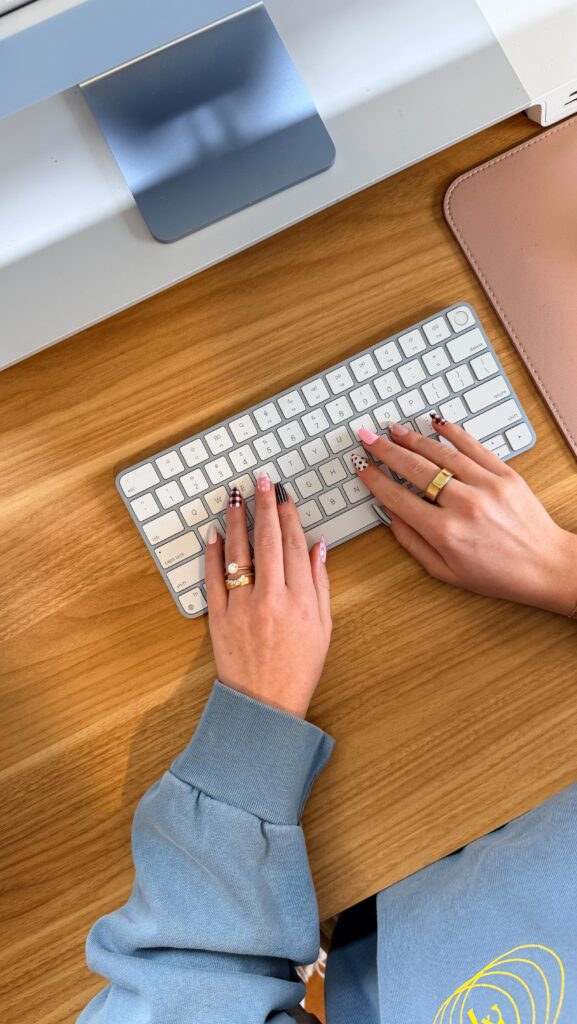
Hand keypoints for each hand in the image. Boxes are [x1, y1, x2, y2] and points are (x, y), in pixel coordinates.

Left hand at [204, 478, 330, 718]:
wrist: (265, 703)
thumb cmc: (299, 667)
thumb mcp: (323, 626)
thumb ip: (320, 583)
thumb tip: (320, 546)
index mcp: (302, 600)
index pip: (296, 544)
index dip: (290, 515)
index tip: (285, 495)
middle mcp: (272, 598)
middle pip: (269, 540)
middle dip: (265, 505)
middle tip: (261, 480)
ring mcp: (242, 606)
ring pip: (239, 552)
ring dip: (237, 519)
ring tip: (236, 496)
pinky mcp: (218, 617)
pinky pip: (213, 578)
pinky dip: (212, 552)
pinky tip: (214, 532)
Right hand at [354, 419, 576, 615]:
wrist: (545, 566)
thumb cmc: (498, 575)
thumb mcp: (445, 572)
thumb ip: (413, 543)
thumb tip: (391, 516)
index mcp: (444, 532)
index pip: (398, 497)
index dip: (375, 480)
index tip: (363, 467)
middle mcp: (463, 505)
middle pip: (414, 469)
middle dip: (386, 451)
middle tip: (368, 438)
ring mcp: (486, 485)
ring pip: (441, 454)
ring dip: (413, 439)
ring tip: (394, 430)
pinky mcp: (505, 474)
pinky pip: (473, 447)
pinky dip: (453, 432)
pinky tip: (436, 423)